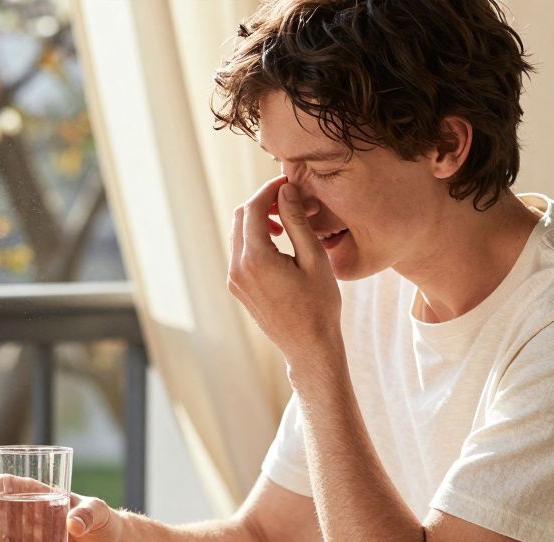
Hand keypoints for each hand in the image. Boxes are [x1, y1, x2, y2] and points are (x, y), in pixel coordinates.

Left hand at [227, 175, 342, 360]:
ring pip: (238, 234)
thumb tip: (284, 190)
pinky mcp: (237, 287)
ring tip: (286, 223)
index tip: (289, 183)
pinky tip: (278, 244)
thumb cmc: (319, 304)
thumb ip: (296, 221)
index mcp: (255, 259)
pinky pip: (239, 252)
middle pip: (241, 217)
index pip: (253, 208)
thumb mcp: (314, 258)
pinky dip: (255, 239)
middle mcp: (237, 268)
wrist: (308, 346)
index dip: (270, 189)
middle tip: (289, 201)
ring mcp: (234, 279)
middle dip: (262, 203)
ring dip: (258, 221)